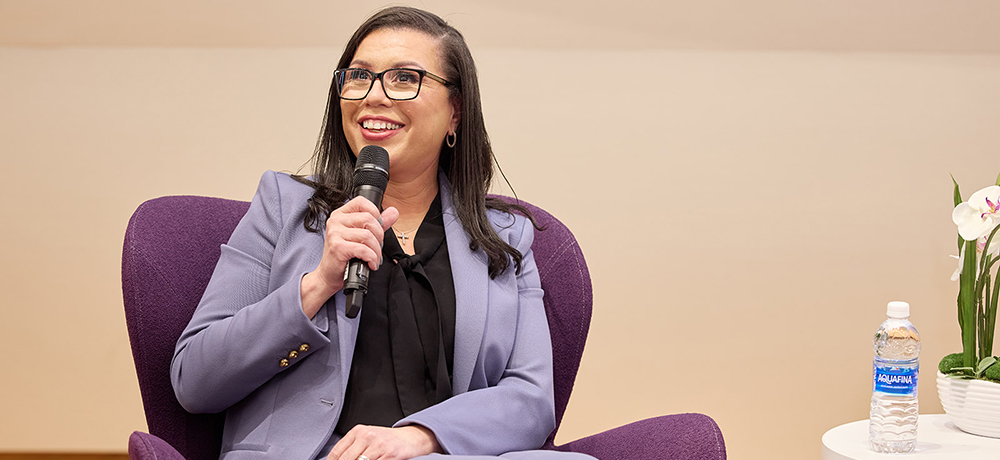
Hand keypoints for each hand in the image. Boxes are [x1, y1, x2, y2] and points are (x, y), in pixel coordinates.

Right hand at [301, 197, 398, 317]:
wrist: (329, 275)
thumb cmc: (344, 255)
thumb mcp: (361, 236)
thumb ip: (378, 223)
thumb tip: (393, 212)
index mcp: (341, 214)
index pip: (361, 202)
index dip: (375, 212)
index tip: (378, 227)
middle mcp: (336, 221)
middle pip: (368, 219)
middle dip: (379, 236)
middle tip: (377, 247)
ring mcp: (335, 233)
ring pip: (367, 235)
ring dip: (376, 250)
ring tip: (374, 258)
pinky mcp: (337, 246)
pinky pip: (363, 249)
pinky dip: (372, 257)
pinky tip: (370, 263)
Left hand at [327, 425, 441, 459]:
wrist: (411, 438)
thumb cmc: (388, 440)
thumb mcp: (368, 438)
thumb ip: (353, 448)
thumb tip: (336, 459)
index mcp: (358, 431)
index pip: (337, 452)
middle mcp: (366, 436)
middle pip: (345, 459)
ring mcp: (377, 445)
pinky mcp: (388, 454)